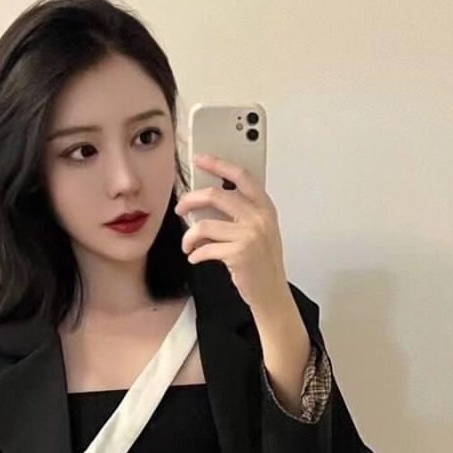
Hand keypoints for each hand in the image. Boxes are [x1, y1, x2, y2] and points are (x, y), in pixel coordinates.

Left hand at [174, 152, 291, 315]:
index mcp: (265, 208)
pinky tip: (195, 257)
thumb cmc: (263, 262)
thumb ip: (243, 211)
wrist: (271, 292)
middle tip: (180, 208)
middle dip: (190, 200)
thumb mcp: (260, 230)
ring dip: (189, 236)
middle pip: (215, 195)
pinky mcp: (238, 254)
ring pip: (204, 225)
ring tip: (188, 244)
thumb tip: (208, 198)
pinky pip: (205, 248)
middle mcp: (259, 218)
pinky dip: (195, 254)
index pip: (241, 176)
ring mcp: (249, 236)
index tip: (200, 159)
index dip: (219, 164)